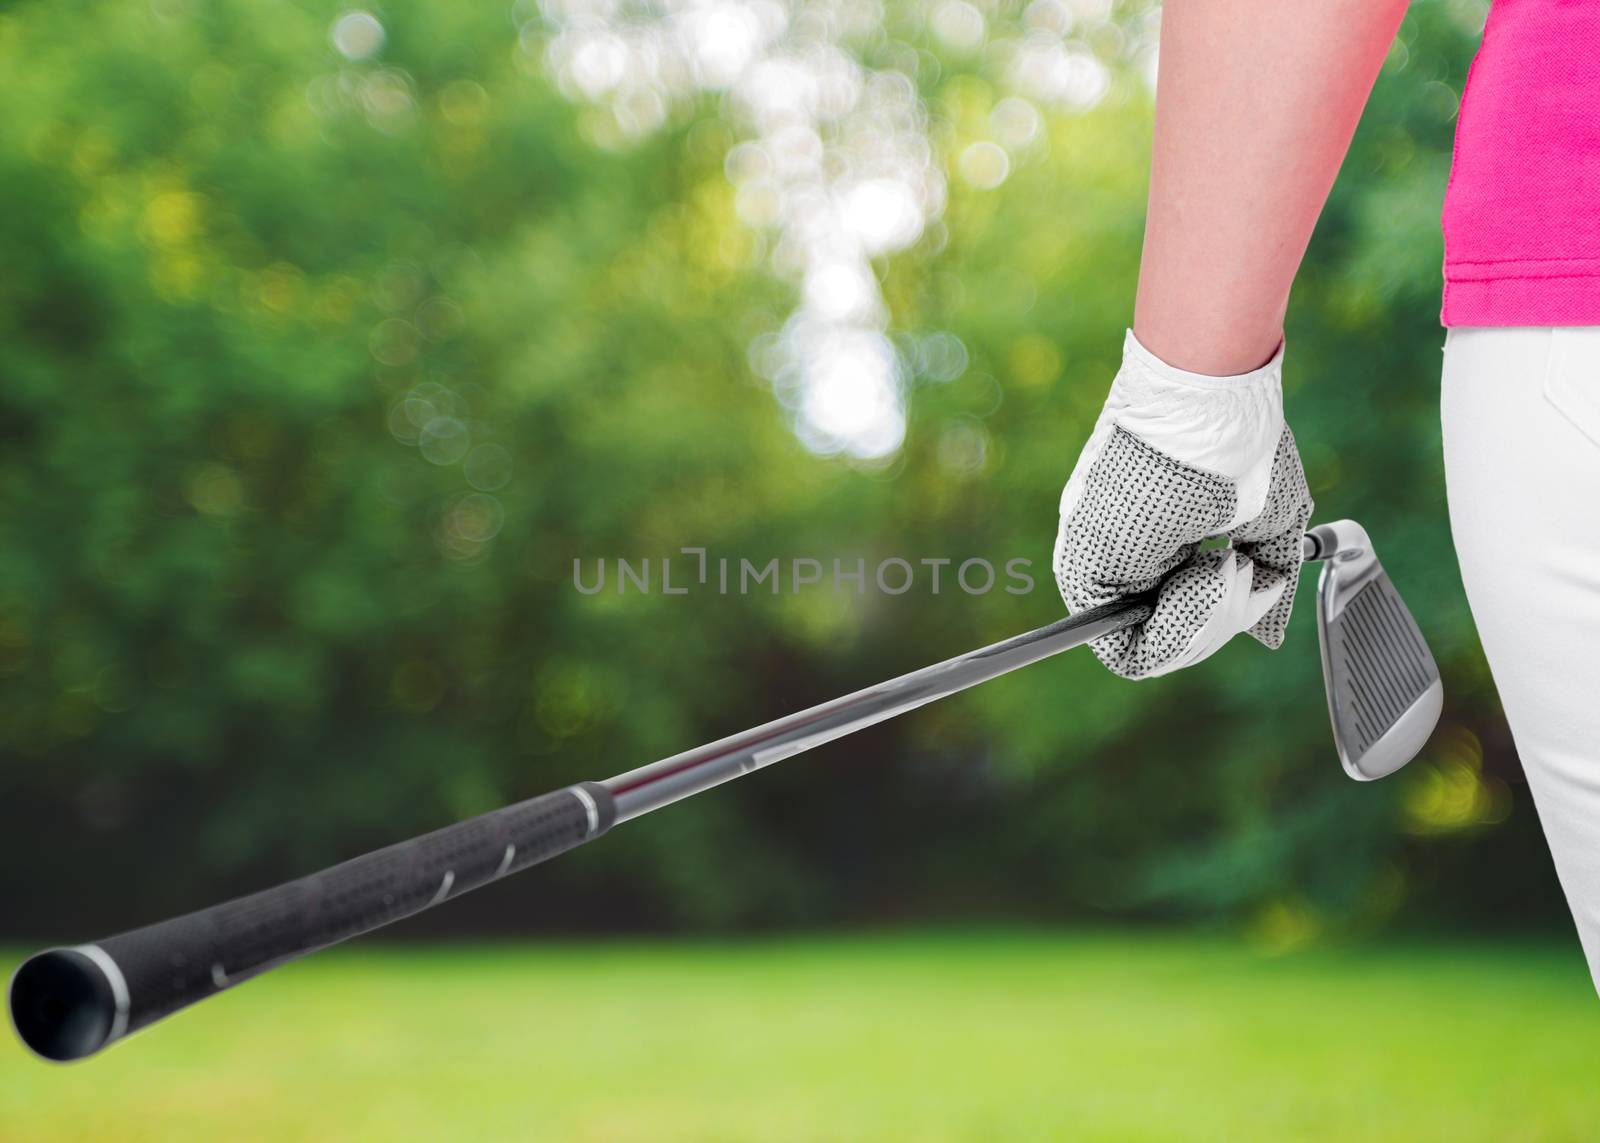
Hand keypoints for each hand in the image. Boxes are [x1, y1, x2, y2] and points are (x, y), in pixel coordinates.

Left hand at [1053, 331, 1312, 679]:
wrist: (1207, 406)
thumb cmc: (1240, 448)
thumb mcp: (1267, 521)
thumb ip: (1266, 578)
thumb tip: (1265, 633)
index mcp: (1155, 544)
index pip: (1179, 615)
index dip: (1221, 617)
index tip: (1250, 579)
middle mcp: (1122, 559)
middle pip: (1167, 639)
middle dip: (1221, 621)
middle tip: (1244, 572)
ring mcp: (1100, 568)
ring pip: (1149, 650)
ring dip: (1206, 624)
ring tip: (1228, 567)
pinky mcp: (1085, 577)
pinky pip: (1130, 650)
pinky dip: (1181, 631)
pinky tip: (1209, 574)